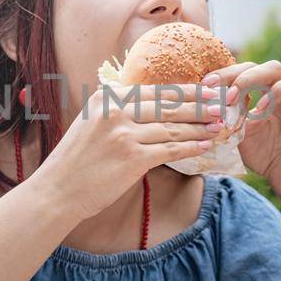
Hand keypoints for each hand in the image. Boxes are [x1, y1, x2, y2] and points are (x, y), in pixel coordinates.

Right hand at [35, 83, 227, 221]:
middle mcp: (116, 111)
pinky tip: (205, 145)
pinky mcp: (132, 159)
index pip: (155, 91)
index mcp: (107, 98)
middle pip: (168, 105)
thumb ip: (118, 110)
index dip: (185, 91)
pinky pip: (170, 149)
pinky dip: (191, 147)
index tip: (205, 91)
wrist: (58, 190)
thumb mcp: (91, 123)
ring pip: (173, 127)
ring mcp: (124, 135)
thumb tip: (152, 105)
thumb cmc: (76, 160)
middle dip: (199, 105)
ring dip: (200, 126)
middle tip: (222, 105)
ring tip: (218, 125)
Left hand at [207, 60, 280, 200]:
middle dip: (251, 76)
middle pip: (277, 68)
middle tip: (232, 95)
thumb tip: (210, 100)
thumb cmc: (263, 153)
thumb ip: (229, 116)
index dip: (229, 73)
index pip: (251, 68)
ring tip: (260, 109)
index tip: (208, 85)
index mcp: (268, 92)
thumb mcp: (239, 133)